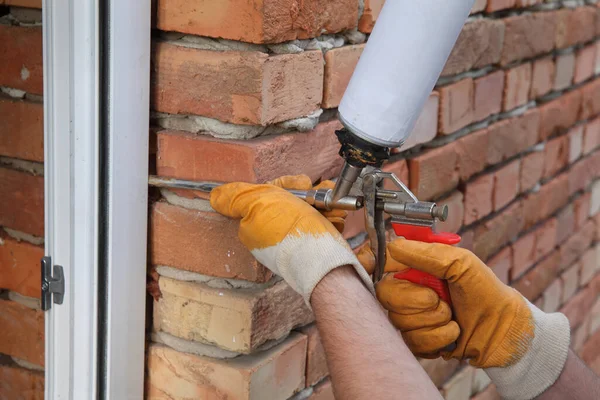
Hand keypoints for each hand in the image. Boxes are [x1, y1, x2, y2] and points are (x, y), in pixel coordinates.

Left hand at [210, 175, 373, 304]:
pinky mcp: (313, 245)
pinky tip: (335, 219)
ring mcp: (294, 239)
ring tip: (330, 209)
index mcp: (254, 223)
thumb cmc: (291, 232)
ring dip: (323, 204)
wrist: (323, 260)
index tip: (300, 186)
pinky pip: (323, 222)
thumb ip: (236, 197)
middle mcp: (273, 232)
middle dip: (309, 194)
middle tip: (316, 198)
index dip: (287, 184)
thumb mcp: (258, 204)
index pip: (269, 192)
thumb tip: (214, 196)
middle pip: (292, 199)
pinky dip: (331, 218)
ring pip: (310, 208)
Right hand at [359, 239, 569, 399]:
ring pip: (398, 320)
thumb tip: (395, 245)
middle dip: (416, 300)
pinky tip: (452, 332)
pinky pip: (412, 341)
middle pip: (385, 293)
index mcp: (416, 266)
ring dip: (432, 320)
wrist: (503, 329)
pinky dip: (438, 338)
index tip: (367, 265)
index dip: (367, 261)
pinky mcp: (416, 340)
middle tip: (440, 298)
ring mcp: (410, 315)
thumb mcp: (462, 262)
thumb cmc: (485, 291)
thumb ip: (428, 253)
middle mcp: (408, 289)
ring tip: (452, 316)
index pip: (380, 260)